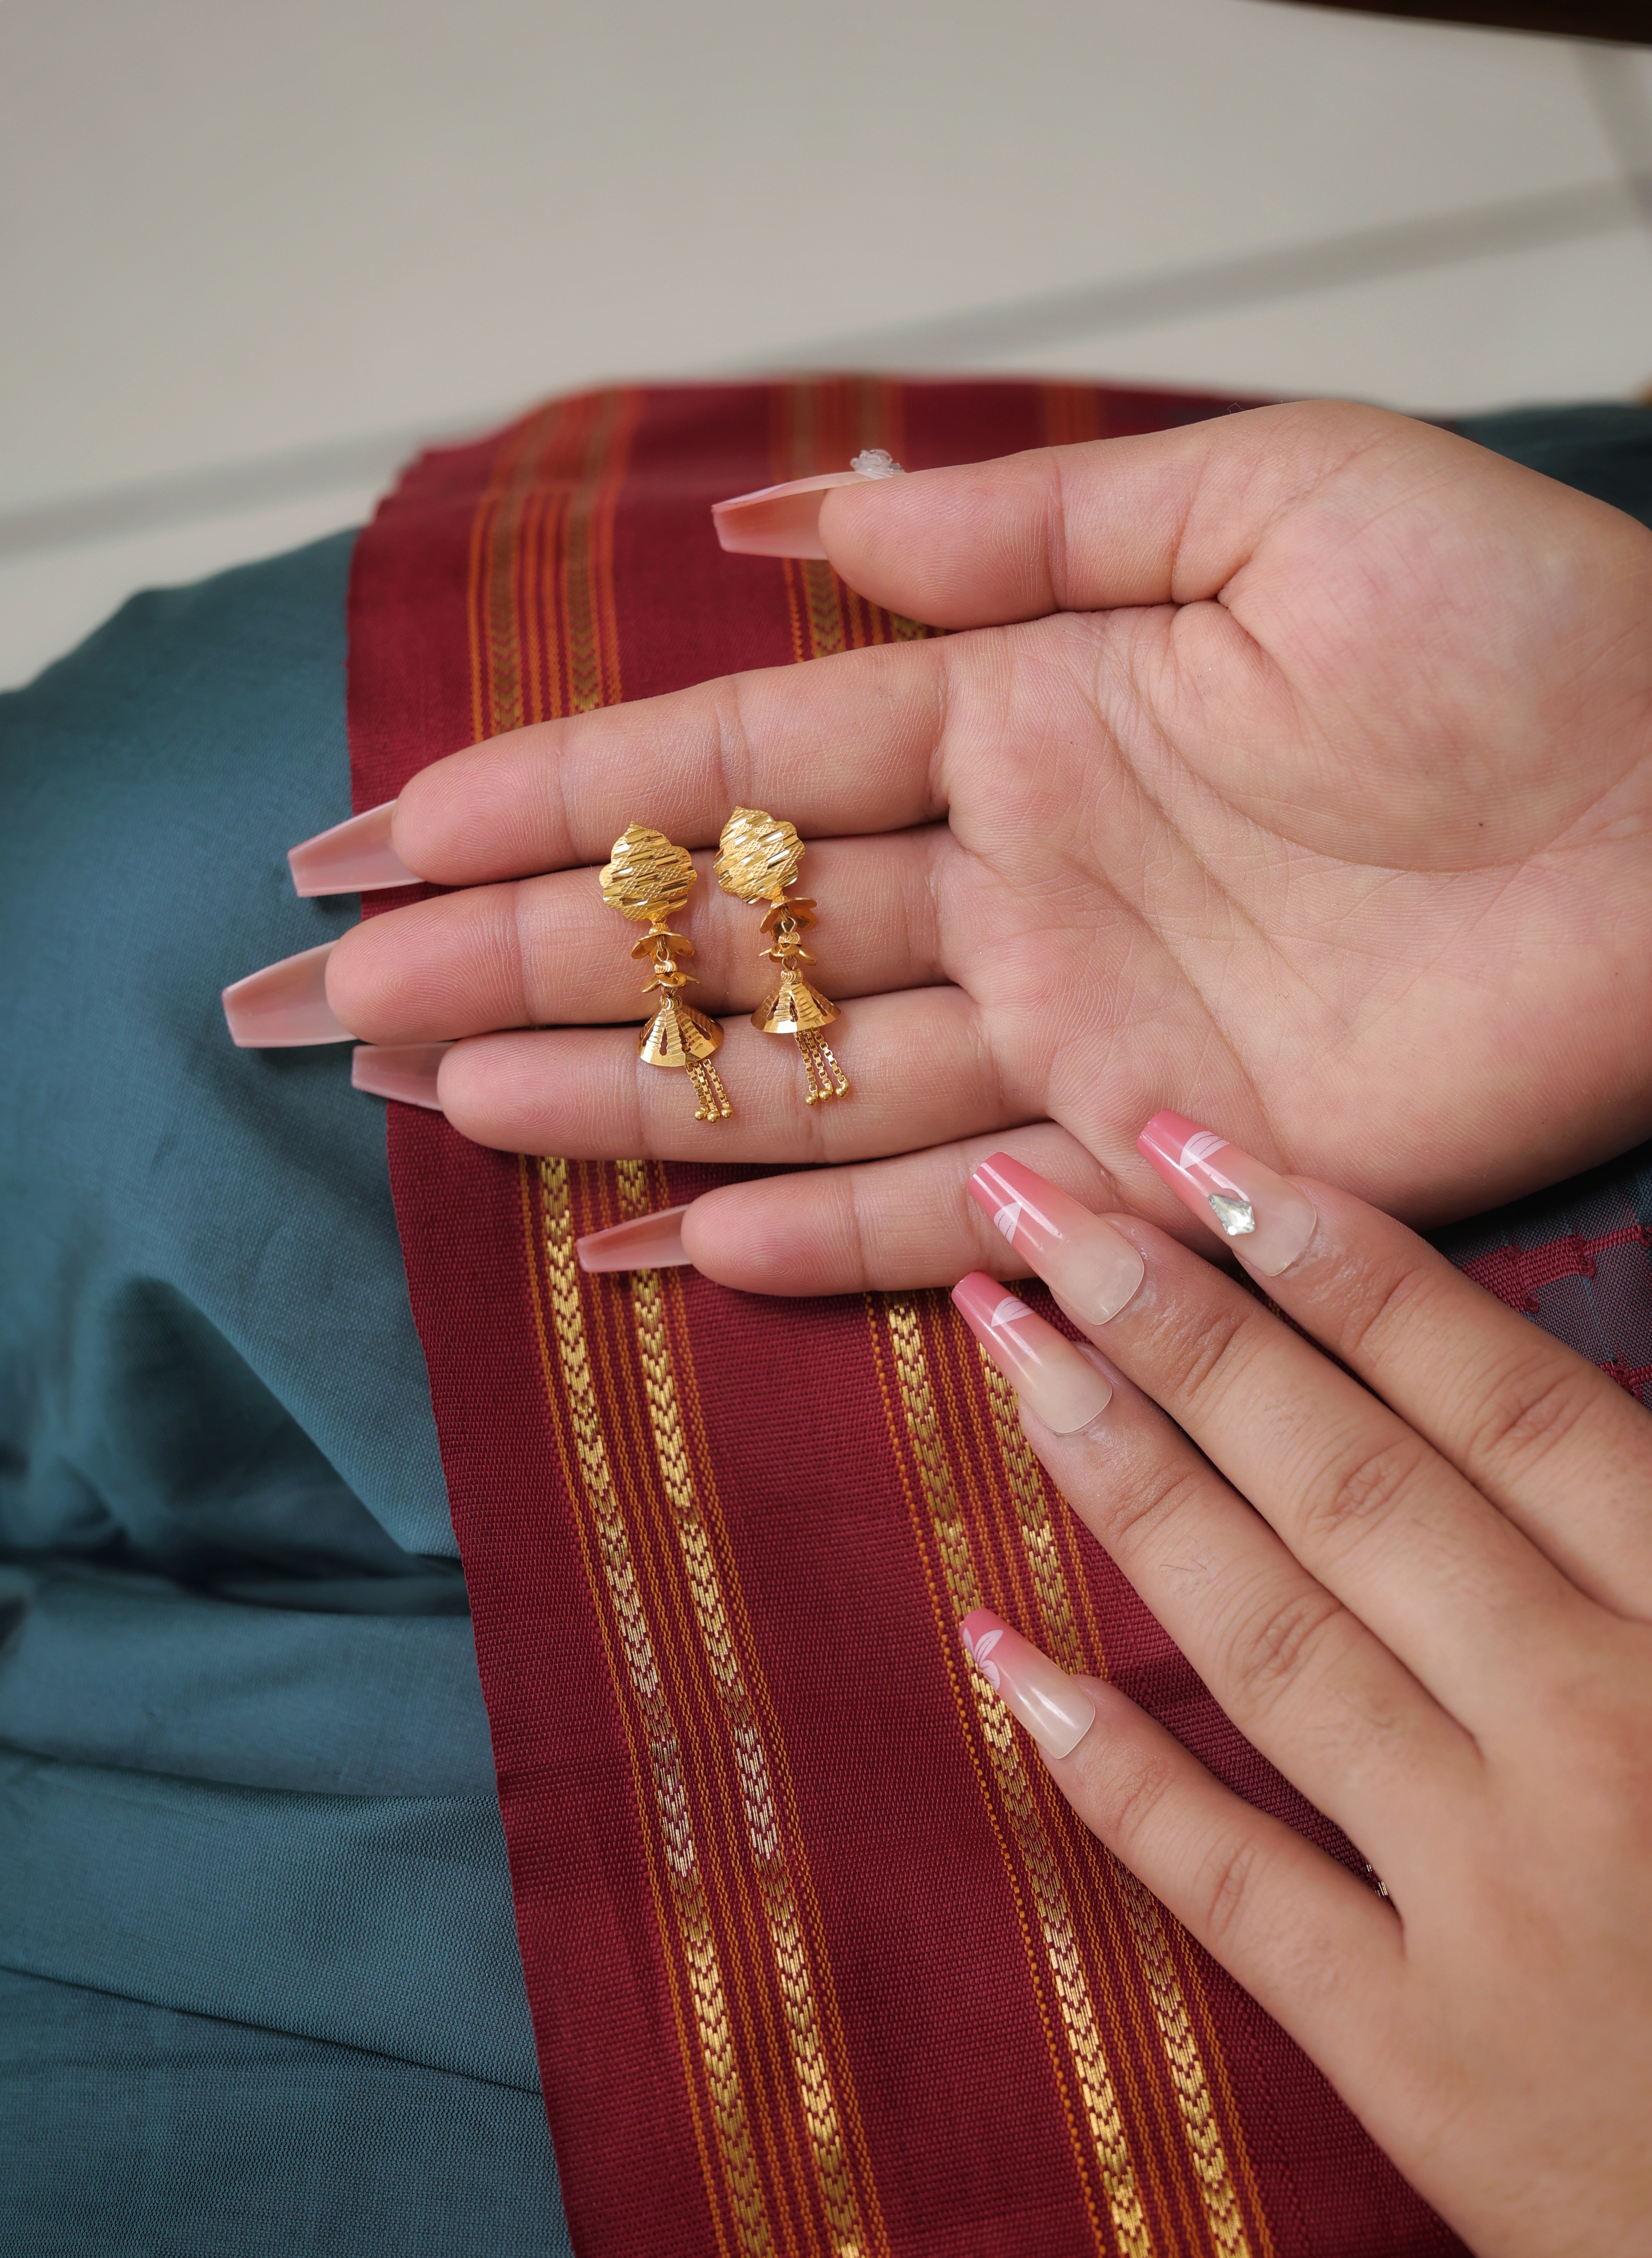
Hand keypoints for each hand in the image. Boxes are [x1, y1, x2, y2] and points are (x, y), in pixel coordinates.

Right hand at [320, 400, 1651, 1292]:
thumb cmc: (1527, 631)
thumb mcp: (1269, 502)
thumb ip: (1026, 531)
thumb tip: (790, 528)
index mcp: (1025, 712)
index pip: (740, 757)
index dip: (563, 791)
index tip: (396, 827)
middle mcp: (1017, 882)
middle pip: (725, 930)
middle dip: (527, 956)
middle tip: (344, 994)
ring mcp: (1073, 1031)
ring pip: (793, 1076)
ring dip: (620, 1097)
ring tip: (442, 1101)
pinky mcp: (1154, 1161)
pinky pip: (944, 1210)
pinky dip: (810, 1239)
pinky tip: (664, 1246)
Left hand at [950, 1113, 1651, 2257]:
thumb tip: (1566, 1403)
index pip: (1498, 1401)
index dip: (1336, 1262)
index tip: (1191, 1154)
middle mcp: (1592, 1736)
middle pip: (1351, 1488)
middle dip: (1179, 1328)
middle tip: (1024, 1208)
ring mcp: (1488, 1898)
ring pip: (1269, 1642)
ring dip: (1120, 1482)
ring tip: (1001, 1354)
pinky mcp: (1417, 2056)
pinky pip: (1229, 1883)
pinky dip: (1102, 1768)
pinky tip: (993, 1652)